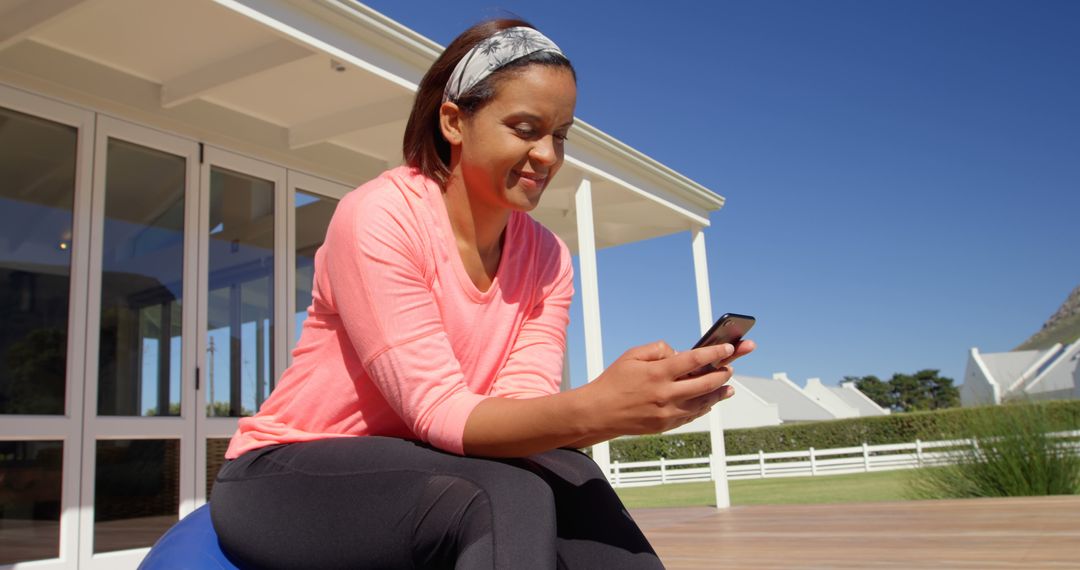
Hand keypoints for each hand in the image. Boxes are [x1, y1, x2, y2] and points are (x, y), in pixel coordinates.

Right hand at [581, 339, 755, 435]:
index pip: (694, 360)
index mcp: (658, 373)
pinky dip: (704, 407)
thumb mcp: (632, 355)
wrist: (599, 413)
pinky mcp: (666, 425)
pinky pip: (692, 415)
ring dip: (719, 393)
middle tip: (731, 367)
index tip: (728, 348)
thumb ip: (658, 349)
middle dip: (723, 373)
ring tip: (729, 387)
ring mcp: (667, 412)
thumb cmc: (614, 381)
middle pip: (706, 383)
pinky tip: (710, 401)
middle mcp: (666, 393)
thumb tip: (679, 352)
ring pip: (703, 402)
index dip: (715, 353)